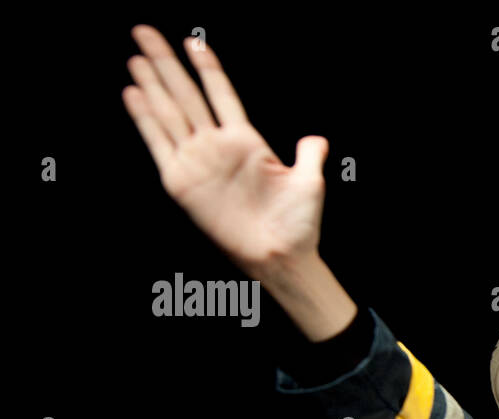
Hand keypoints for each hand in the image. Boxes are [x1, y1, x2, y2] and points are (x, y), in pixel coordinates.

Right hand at [121, 25, 328, 276]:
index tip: (193, 40)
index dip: (207, 67)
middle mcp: (217, 148)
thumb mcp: (310, 183)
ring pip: (169, 113)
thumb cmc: (298, 225)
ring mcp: (198, 163)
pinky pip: (159, 144)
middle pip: (187, 95)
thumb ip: (309, 155)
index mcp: (247, 142)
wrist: (281, 257)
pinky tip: (133, 95)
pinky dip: (145, 120)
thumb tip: (317, 140)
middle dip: (166, 63)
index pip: (222, 94)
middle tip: (144, 32)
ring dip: (152, 84)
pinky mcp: (182, 183)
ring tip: (136, 56)